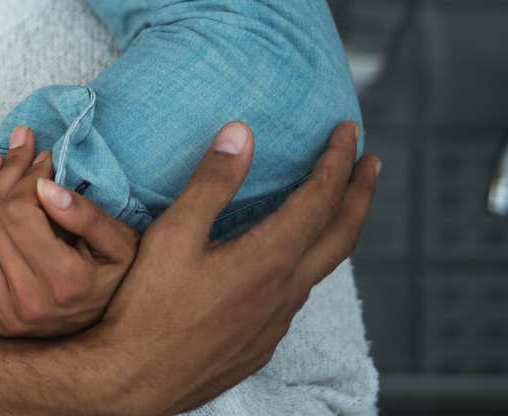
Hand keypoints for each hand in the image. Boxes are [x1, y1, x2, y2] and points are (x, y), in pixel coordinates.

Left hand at [0, 125, 137, 336]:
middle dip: (3, 176)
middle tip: (18, 150)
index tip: (43, 157)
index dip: (26, 175)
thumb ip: (87, 215)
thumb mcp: (121, 244)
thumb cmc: (120, 277)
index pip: (21, 212)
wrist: (113, 329)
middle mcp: (29, 302)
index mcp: (64, 282)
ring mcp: (6, 315)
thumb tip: (44, 186)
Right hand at [83, 121, 377, 415]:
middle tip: (370, 163)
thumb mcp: (173, 234)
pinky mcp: (263, 341)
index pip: (319, 198)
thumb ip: (211, 183)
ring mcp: (278, 320)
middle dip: (360, 193)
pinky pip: (298, 294)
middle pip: (342, 234)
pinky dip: (308, 263)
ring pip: (322, 267)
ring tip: (333, 207)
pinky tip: (286, 262)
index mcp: (269, 258)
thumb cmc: (148, 306)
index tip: (347, 130)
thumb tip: (241, 134)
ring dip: (336, 228)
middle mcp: (286, 290)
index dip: (337, 160)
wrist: (138, 378)